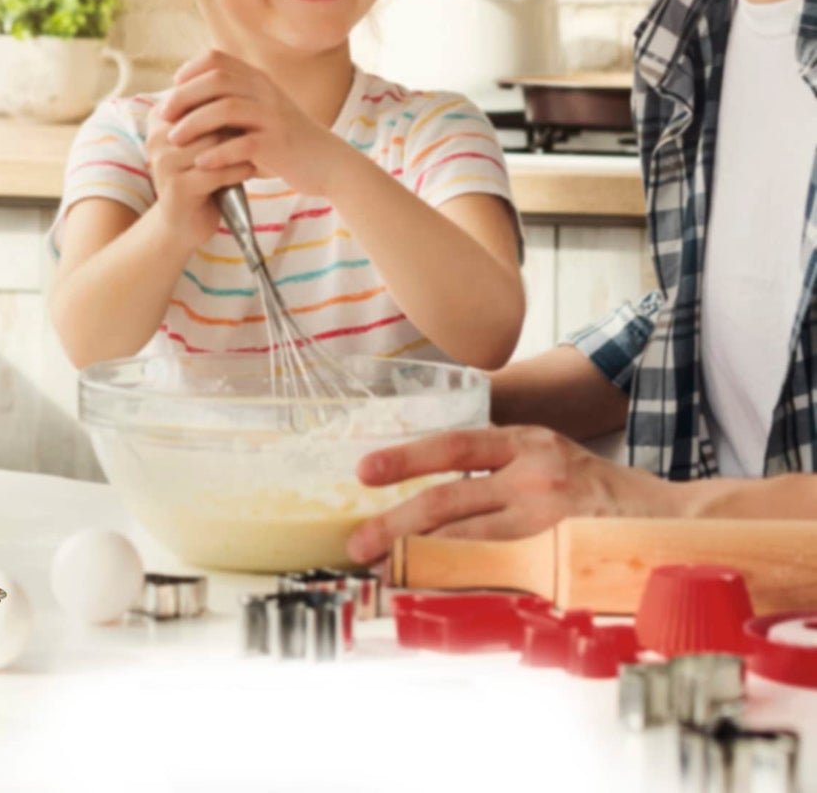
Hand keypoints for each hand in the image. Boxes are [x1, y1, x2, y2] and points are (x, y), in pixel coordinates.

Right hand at [145, 104, 255, 252]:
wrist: (185, 221)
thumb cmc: (200, 173)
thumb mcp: (203, 138)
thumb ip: (212, 110)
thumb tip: (241, 77)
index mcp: (159, 117)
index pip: (199, 96)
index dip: (228, 103)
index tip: (250, 112)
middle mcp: (156, 137)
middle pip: (208, 119)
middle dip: (236, 126)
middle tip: (256, 132)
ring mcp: (164, 163)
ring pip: (213, 144)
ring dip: (239, 148)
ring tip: (252, 152)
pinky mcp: (176, 187)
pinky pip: (216, 171)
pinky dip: (238, 170)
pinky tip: (248, 170)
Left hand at [160, 49, 342, 196]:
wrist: (327, 163)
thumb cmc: (285, 140)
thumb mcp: (260, 111)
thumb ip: (232, 100)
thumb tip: (187, 98)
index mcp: (258, 80)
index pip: (217, 59)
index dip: (190, 70)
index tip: (173, 87)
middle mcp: (265, 92)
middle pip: (216, 80)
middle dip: (183, 96)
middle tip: (162, 115)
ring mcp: (272, 117)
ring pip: (226, 109)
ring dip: (194, 123)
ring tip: (173, 139)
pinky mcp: (278, 144)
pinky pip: (243, 144)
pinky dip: (217, 153)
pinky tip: (200, 163)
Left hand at [344, 425, 680, 562]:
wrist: (678, 524)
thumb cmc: (601, 493)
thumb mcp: (550, 456)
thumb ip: (498, 466)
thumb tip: (429, 494)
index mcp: (528, 442)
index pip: (453, 445)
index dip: (405, 458)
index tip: (364, 472)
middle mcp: (535, 476)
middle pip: (448, 501)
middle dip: (395, 524)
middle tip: (359, 544)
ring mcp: (549, 524)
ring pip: (466, 544)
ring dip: (417, 561)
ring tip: (383, 573)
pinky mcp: (562, 565)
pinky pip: (498, 579)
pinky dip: (461, 587)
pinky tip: (433, 596)